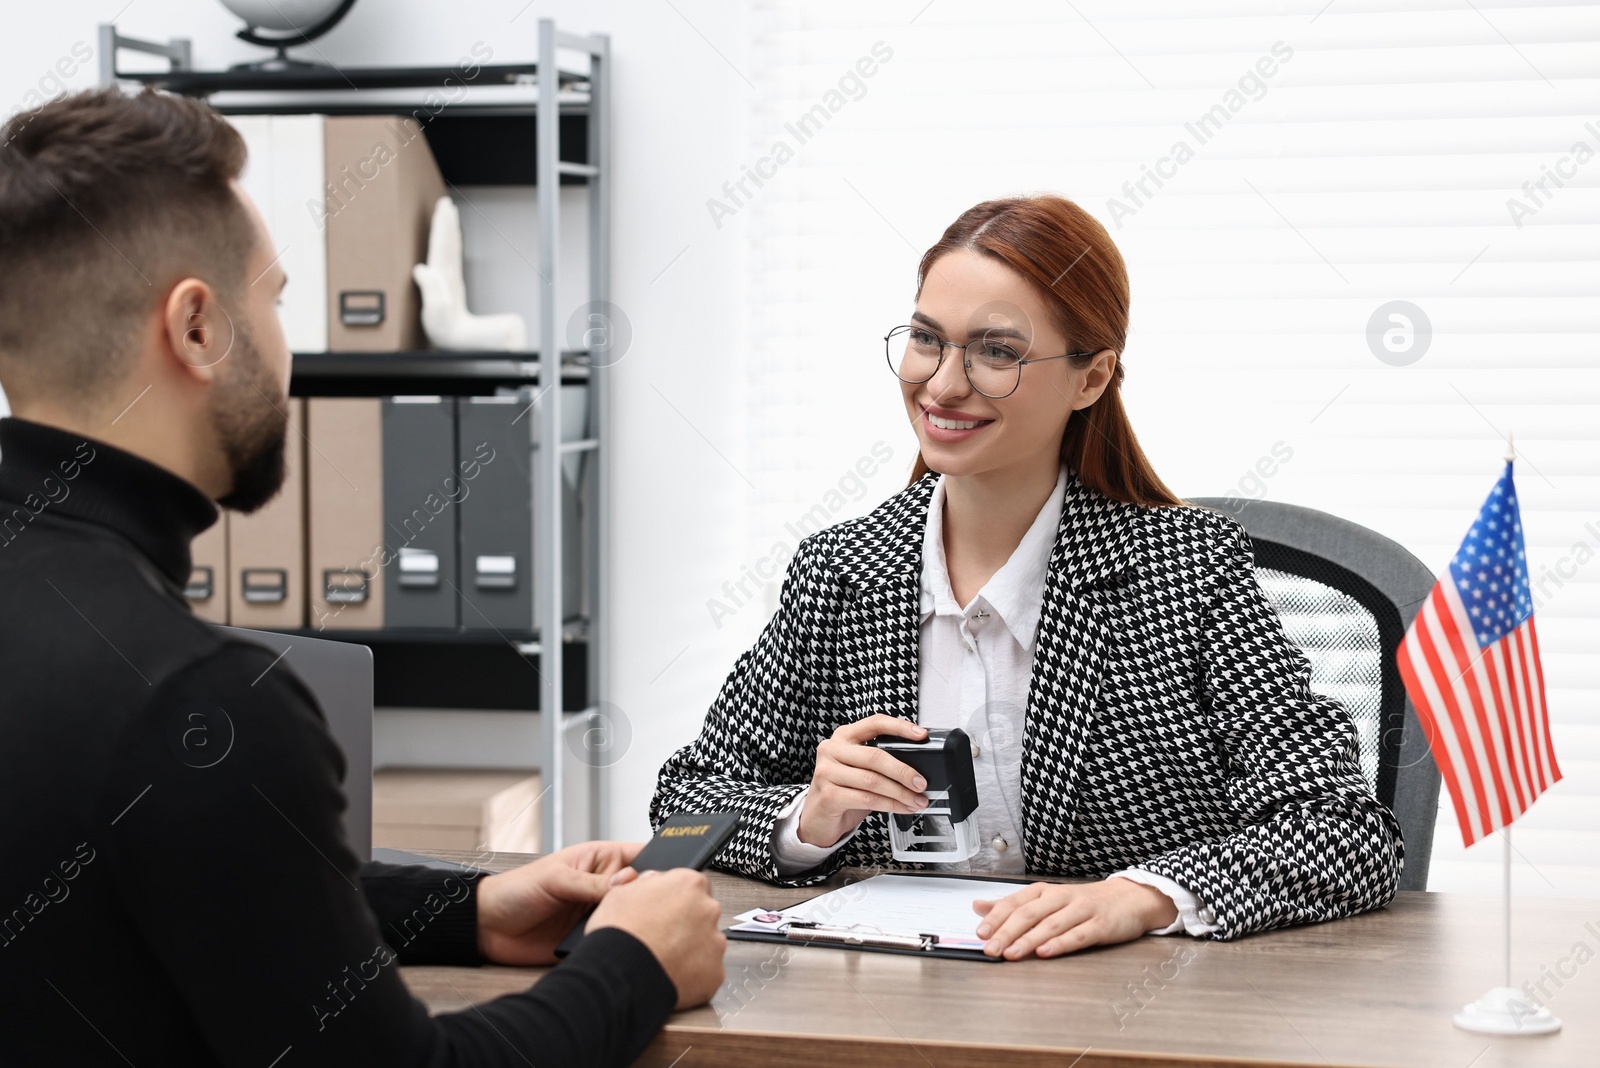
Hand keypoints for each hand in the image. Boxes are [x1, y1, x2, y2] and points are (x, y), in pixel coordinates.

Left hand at [475, 840, 642, 965]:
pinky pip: (611, 941)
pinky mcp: (589, 940)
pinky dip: (616, 943)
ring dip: (632, 922)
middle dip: (650, 897)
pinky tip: (616, 943)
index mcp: (600, 860)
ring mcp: (597, 914)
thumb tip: (628, 885)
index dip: (658, 863)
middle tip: (650, 904)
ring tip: (632, 925)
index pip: (639, 856)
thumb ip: (593, 883)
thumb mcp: (556, 878)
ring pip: (630, 918)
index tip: (669, 875)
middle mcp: (603, 887)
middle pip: (641, 890)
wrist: (487, 927)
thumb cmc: (516, 889)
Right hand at [587, 868, 725, 1009]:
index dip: (675, 899)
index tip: (664, 911)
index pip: (691, 885)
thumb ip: (646, 882)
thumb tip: (654, 880)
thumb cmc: (618, 934)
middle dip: (685, 923)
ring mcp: (714, 942)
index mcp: (689, 884)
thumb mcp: (620, 892)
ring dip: (690, 948)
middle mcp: (708, 910)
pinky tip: (670, 974)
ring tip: (662, 958)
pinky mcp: (714, 972)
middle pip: (702, 913)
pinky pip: (706, 970)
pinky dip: (692, 973)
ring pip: (706, 942)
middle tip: (661, 937)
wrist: (619, 976)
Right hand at [798, 714, 930, 847]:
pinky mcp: (828, 795)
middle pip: (875, 756)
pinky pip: (867, 799)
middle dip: (904, 771)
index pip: (875, 723)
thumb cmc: (843, 791)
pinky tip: (902, 808)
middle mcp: (832, 749)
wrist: (817, 818)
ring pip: (873, 780)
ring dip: (900, 793)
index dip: (900, 727)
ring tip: (917, 800)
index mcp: (844, 736)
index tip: (921, 735)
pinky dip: (890, 805)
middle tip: (921, 783)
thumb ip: (881, 763)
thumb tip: (917, 770)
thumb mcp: (861, 770)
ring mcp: (827, 772)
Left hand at [971, 878, 1178, 959]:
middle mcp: (1061, 897)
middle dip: (1007, 932)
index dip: (996, 918)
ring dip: (1028, 940)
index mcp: (1045, 891)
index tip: (980, 933)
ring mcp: (1082, 910)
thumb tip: (979, 907)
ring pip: (1050, 924)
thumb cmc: (1084, 902)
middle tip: (990, 949)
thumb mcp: (1047, 899)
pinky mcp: (1100, 925)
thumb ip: (1014, 905)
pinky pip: (1078, 935)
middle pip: (1029, 913)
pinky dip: (1060, 944)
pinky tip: (1045, 953)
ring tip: (1011, 954)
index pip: (1015, 902)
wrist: (1130, 899)